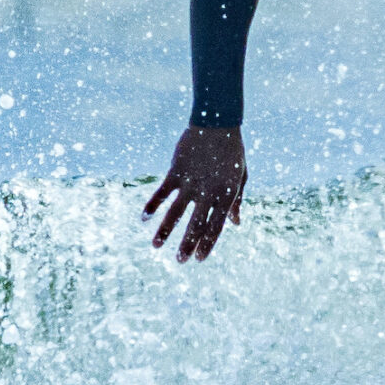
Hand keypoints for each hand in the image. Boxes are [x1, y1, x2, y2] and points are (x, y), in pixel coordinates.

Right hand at [144, 126, 246, 261]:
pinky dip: (152, 204)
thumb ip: (235, 201)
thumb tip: (235, 223)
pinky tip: (144, 218)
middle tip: (180, 261)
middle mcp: (208, 192)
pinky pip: (162, 192)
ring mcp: (191, 182)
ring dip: (165, 230)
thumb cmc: (232, 152)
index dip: (207, 244)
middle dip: (187, 245)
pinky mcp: (176, 171)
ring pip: (176, 212)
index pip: (216, 226)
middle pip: (196, 224)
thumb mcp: (240, 176)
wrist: (217, 123)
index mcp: (225, 195)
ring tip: (156, 246)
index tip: (199, 259)